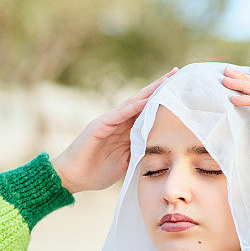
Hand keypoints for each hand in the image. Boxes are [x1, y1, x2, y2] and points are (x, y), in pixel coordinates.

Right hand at [51, 67, 179, 192]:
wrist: (71, 179)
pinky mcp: (97, 127)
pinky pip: (117, 115)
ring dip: (148, 92)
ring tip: (165, 80)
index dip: (161, 100)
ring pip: (132, 103)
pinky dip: (132, 108)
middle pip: (141, 100)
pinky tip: (145, 100)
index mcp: (125, 131)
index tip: (178, 89)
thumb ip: (139, 154)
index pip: (146, 111)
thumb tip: (160, 154)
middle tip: (176, 72)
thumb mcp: (126, 164)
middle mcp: (117, 122)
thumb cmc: (95, 172)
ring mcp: (107, 122)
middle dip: (158, 87)